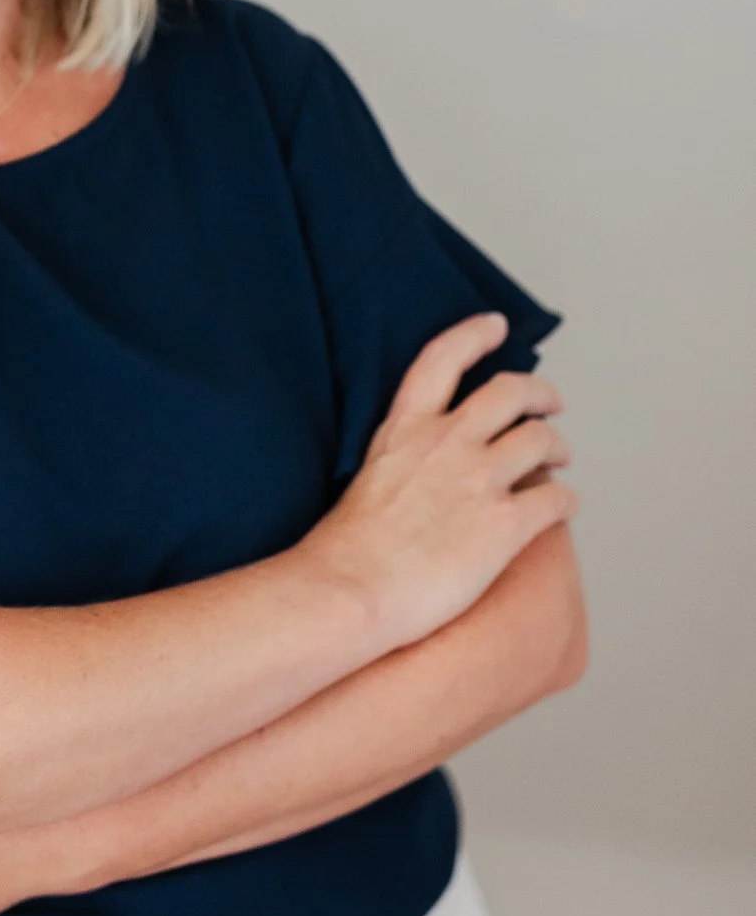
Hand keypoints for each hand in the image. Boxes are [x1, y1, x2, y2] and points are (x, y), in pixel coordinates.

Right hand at [301, 311, 577, 651]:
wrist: (351, 588)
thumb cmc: (349, 545)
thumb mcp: (369, 472)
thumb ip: (407, 455)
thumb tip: (436, 464)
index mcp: (407, 427)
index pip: (444, 358)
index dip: (474, 335)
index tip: (495, 326)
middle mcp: (448, 442)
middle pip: (511, 393)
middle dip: (540, 393)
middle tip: (551, 402)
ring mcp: (480, 481)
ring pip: (543, 440)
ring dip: (558, 447)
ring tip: (559, 459)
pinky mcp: (505, 525)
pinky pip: (557, 499)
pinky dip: (567, 500)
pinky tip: (563, 508)